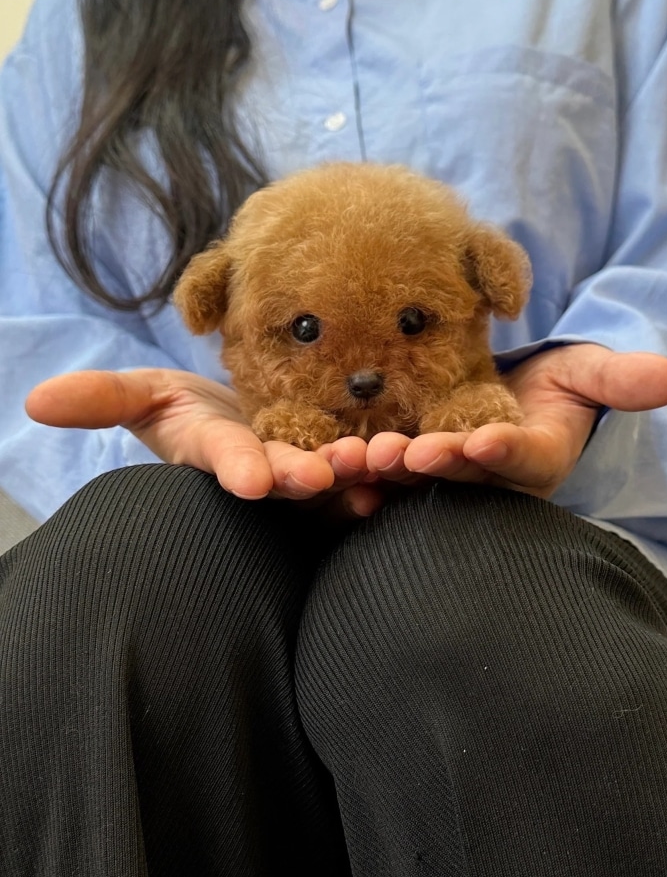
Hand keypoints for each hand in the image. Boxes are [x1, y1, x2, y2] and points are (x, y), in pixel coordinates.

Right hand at [24, 368, 385, 523]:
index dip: (237, 469)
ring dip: (358, 471)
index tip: (250, 480)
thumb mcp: (146, 395)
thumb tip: (35, 400)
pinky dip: (396, 465)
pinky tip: (419, 457)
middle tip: (323, 473)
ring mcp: (312, 470)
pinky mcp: (352, 464)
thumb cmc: (193, 409)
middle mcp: (269, 471)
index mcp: (221, 454)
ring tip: (378, 459)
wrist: (254, 412)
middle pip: (289, 475)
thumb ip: (102, 398)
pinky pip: (379, 468)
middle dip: (303, 476)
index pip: (227, 461)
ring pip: (340, 477)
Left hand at [362, 346, 666, 498]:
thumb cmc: (551, 383)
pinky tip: (329, 461)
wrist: (504, 387)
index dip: (502, 452)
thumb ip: (619, 379)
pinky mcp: (405, 464)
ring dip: (385, 470)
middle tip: (405, 453)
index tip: (483, 442)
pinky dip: (356, 469)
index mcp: (531, 458)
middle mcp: (484, 478)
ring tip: (361, 455)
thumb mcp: (587, 373)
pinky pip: (378, 473)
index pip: (520, 459)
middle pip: (458, 477)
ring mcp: (441, 475)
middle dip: (434, 466)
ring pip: (411, 479)